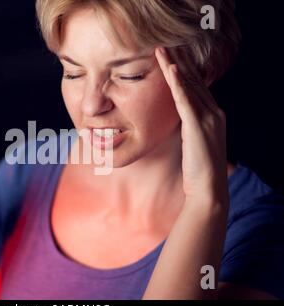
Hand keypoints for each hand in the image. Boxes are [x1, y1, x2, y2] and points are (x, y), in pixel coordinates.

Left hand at [155, 47, 228, 208]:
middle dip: (179, 62)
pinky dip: (179, 84)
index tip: (171, 56)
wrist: (208, 189)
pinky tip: (172, 70)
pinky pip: (186, 101)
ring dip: (175, 66)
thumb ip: (189, 126)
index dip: (183, 70)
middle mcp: (214, 112)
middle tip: (164, 45)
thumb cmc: (198, 169)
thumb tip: (178, 118)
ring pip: (190, 86)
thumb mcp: (194, 141)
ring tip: (163, 51)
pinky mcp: (199, 126)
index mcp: (212, 115)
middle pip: (194, 81)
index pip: (197, 87)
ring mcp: (209, 118)